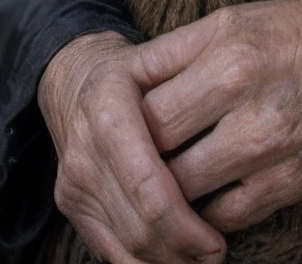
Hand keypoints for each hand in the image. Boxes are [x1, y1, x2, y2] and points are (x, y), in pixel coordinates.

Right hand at [38, 31, 226, 263]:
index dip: (184, 222)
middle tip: (217, 254)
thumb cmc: (130, 72)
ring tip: (203, 259)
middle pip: (138, 225)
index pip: (147, 185)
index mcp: (108, 112)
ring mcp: (74, 183)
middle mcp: (85, 151)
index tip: (217, 239)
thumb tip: (231, 94)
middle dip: (183, 250)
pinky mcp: (71, 204)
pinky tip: (176, 260)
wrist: (75, 80)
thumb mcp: (158, 58)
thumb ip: (189, 74)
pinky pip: (109, 251)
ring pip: (125, 245)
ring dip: (169, 262)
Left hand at [134, 0, 301, 232]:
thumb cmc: (291, 30)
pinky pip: (229, 216)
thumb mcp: (227, 21)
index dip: (122, 128)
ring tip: (155, 180)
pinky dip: (206, 213)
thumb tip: (123, 85)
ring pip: (190, 194)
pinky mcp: (295, 184)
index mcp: (228, 59)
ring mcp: (274, 153)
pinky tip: (198, 197)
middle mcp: (250, 110)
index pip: (147, 114)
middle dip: (137, 165)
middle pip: (162, 159)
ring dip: (166, 193)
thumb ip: (173, 54)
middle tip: (125, 163)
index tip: (114, 130)